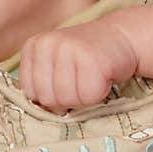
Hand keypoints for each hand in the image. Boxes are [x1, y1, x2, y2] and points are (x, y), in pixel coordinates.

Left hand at [18, 20, 136, 112]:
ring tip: (91, 78)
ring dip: (84, 98)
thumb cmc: (87, 58)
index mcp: (33, 47)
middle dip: (67, 100)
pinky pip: (88, 96)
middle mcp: (46, 44)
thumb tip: (40, 113)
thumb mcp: (56, 65)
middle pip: (47, 99)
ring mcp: (67, 48)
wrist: (122, 37)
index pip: (30, 93)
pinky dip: (99, 93)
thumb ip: (42, 84)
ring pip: (66, 99)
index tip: (67, 83)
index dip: (51, 97)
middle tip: (82, 82)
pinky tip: (103, 76)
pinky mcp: (91, 58)